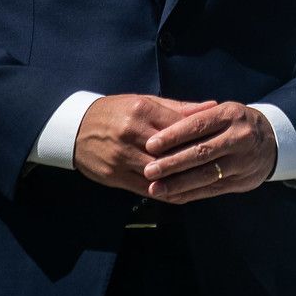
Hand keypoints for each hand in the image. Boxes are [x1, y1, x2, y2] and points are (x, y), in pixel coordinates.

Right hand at [72, 94, 215, 195]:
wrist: (75, 128)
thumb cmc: (116, 112)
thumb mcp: (145, 102)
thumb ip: (179, 107)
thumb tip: (212, 106)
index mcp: (142, 111)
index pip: (179, 126)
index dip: (200, 137)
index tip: (219, 142)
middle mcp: (132, 134)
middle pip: (171, 151)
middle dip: (194, 160)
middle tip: (219, 166)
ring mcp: (121, 157)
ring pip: (159, 173)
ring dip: (182, 180)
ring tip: (206, 183)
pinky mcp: (114, 176)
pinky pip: (145, 188)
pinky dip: (165, 191)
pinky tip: (181, 193)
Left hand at [139, 101, 277, 203]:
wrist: (273, 142)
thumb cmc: (236, 123)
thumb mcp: (222, 112)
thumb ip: (195, 116)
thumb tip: (161, 123)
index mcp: (231, 115)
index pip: (199, 125)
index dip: (174, 135)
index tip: (151, 144)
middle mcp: (239, 137)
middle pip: (202, 152)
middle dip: (172, 163)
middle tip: (149, 169)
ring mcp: (241, 161)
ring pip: (205, 174)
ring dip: (178, 183)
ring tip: (155, 188)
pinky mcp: (240, 181)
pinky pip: (211, 189)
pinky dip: (189, 194)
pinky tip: (171, 196)